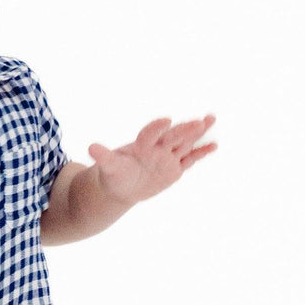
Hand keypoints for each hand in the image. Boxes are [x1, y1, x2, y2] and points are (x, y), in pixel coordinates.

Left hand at [88, 115, 216, 204]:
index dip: (157, 127)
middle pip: (173, 136)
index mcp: (141, 144)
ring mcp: (168, 156)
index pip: (150, 133)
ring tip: (210, 118)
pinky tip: (213, 145)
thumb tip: (91, 147)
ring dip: (197, 133)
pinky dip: (201, 153)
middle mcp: (157, 147)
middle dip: (185, 129)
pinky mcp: (176, 168)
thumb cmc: (114, 173)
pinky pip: (190, 159)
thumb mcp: (109, 166)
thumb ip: (104, 156)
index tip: (166, 120)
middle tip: (199, 120)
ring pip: (185, 143)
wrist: (124, 186)